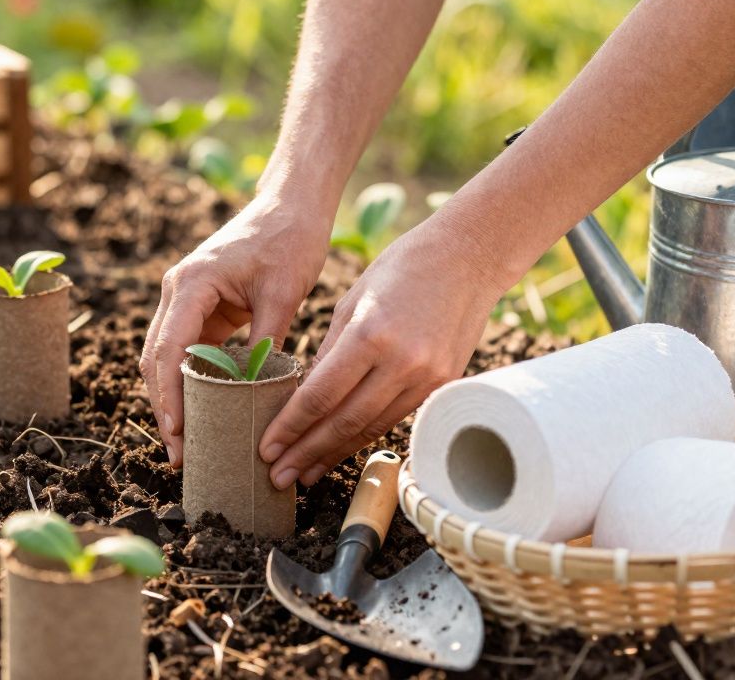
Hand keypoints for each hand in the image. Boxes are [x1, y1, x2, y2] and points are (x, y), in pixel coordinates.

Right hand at [140, 191, 329, 466]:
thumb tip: (257, 391)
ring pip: (168, 358)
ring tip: (188, 442)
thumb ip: (266, 341)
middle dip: (165, 407)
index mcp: (192, 283)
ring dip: (174, 398)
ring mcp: (187, 299)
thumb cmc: (289, 239)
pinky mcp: (202, 307)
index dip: (169, 396)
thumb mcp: (283, 292)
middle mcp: (178, 291)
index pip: (168, 349)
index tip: (177, 433)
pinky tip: (205, 412)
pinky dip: (193, 382)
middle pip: (156, 358)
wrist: (291, 205)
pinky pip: (189, 351)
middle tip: (179, 453)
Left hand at [258, 215, 506, 487]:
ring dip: (334, 453)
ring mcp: (427, 377)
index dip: (290, 427)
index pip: (320, 396)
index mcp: (370, 335)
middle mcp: (402, 362)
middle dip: (306, 452)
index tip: (266, 448)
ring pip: (371, 427)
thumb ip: (327, 353)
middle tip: (278, 477)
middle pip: (344, 422)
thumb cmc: (400, 269)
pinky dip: (365, 435)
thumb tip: (301, 400)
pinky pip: (395, 417)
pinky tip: (342, 448)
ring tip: (305, 473)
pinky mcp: (444, 384)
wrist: (468, 257)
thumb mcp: (351, 302)